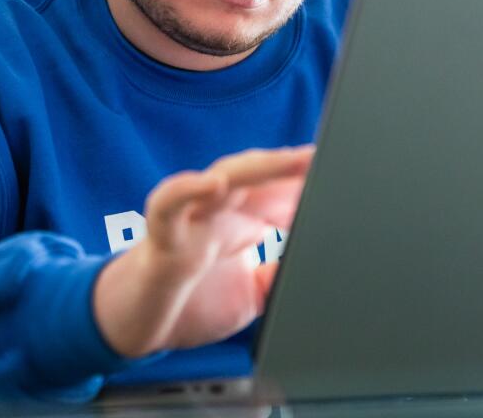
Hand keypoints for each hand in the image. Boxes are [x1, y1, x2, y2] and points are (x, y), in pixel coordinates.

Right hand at [92, 146, 312, 357]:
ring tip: (291, 159)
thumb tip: (310, 264)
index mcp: (242, 221)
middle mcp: (219, 211)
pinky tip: (213, 183)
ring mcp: (191, 219)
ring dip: (258, 167)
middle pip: (260, 176)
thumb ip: (278, 278)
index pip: (282, 193)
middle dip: (294, 166)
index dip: (311, 184)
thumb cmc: (190, 301)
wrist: (135, 325)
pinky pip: (170, 205)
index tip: (347, 171)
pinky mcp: (162, 237)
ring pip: (224, 179)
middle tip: (328, 157)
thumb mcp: (250, 296)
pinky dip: (188, 189)